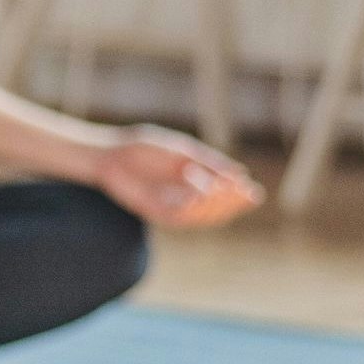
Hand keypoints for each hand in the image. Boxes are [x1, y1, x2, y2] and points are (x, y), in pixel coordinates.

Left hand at [91, 127, 259, 228]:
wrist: (110, 152)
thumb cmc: (144, 147)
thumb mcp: (183, 151)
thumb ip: (209, 162)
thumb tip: (240, 173)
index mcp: (194, 185)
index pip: (222, 197)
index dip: (238, 197)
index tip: (253, 190)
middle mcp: (184, 199)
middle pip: (214, 210)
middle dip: (231, 203)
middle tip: (243, 193)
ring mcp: (169, 207)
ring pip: (198, 216)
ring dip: (213, 205)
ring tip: (223, 190)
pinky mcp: (152, 211)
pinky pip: (176, 216)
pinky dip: (190, 208)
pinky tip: (200, 197)